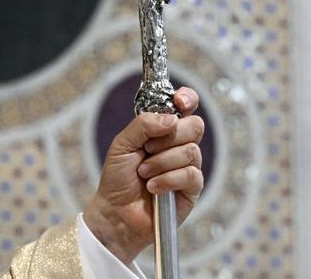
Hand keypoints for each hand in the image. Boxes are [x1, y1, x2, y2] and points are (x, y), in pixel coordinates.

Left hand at [82, 88, 204, 264]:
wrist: (116, 212)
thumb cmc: (117, 177)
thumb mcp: (122, 144)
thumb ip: (143, 125)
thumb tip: (171, 118)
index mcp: (163, 129)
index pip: (185, 106)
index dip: (187, 98)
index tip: (179, 101)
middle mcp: (179, 144)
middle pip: (195, 126)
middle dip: (168, 137)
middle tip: (147, 149)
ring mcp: (188, 166)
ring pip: (190, 151)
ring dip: (161, 162)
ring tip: (143, 173)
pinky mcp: (192, 189)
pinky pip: (191, 174)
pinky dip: (167, 179)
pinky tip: (153, 187)